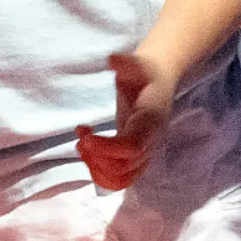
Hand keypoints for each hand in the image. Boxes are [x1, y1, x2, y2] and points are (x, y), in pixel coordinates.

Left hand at [76, 48, 176, 191]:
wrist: (158, 85)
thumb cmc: (145, 76)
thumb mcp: (137, 66)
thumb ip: (127, 64)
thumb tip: (113, 59)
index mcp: (150, 123)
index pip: (131, 148)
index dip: (106, 148)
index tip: (85, 136)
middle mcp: (149, 144)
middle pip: (122, 168)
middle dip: (95, 157)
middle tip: (82, 137)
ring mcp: (142, 156)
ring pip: (119, 180)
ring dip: (94, 167)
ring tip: (83, 145)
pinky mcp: (133, 161)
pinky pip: (117, 181)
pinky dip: (98, 172)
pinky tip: (89, 150)